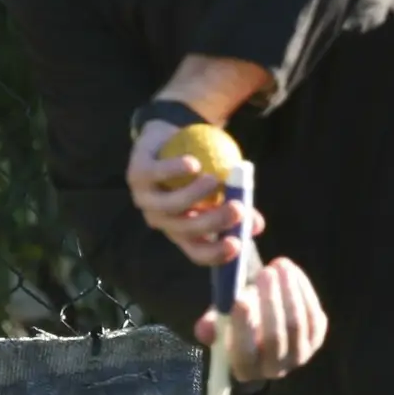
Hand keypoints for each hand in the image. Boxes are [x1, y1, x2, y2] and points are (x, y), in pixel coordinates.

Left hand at [126, 120, 263, 266]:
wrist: (163, 140)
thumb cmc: (199, 167)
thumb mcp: (220, 188)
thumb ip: (235, 203)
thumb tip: (256, 225)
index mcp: (181, 230)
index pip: (198, 252)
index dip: (216, 254)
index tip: (238, 243)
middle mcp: (162, 220)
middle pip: (187, 230)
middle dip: (214, 222)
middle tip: (238, 208)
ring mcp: (146, 200)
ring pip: (170, 205)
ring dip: (194, 195)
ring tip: (215, 180)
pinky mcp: (137, 175)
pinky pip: (157, 174)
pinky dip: (176, 170)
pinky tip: (194, 164)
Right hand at [194, 257, 328, 380]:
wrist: (263, 323)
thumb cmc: (236, 322)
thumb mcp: (219, 323)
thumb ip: (212, 325)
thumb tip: (205, 329)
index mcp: (245, 369)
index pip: (244, 353)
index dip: (243, 327)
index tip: (240, 299)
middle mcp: (273, 369)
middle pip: (275, 337)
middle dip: (271, 302)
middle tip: (265, 273)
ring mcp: (299, 355)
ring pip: (297, 324)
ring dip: (289, 291)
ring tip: (279, 265)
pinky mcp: (316, 339)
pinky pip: (314, 315)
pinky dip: (303, 290)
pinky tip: (292, 273)